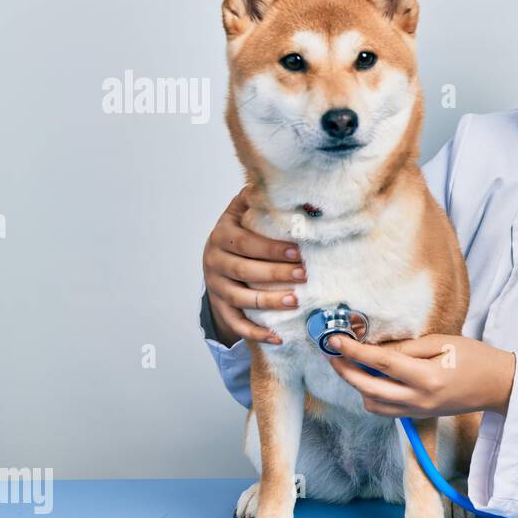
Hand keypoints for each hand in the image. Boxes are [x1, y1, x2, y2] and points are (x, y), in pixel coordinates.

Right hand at [202, 186, 306, 345]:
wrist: (216, 259)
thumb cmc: (240, 234)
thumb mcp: (242, 214)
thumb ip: (256, 199)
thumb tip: (283, 181)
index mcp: (222, 235)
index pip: (245, 242)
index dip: (270, 247)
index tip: (297, 251)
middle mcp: (214, 261)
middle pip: (244, 270)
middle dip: (276, 273)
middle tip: (304, 275)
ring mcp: (216, 286)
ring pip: (240, 298)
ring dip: (268, 301)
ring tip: (295, 302)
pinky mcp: (220, 307)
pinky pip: (236, 323)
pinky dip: (256, 332)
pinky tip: (277, 337)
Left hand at [323, 333, 516, 417]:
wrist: (498, 386)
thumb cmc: (475, 358)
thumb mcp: (443, 342)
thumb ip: (408, 347)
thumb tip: (376, 348)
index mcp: (427, 377)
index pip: (381, 363)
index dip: (354, 351)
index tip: (334, 341)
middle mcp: (419, 399)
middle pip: (368, 388)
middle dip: (345, 371)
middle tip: (332, 354)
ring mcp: (418, 411)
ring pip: (372, 404)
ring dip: (357, 385)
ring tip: (352, 364)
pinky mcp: (418, 415)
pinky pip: (385, 410)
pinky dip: (372, 395)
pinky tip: (372, 378)